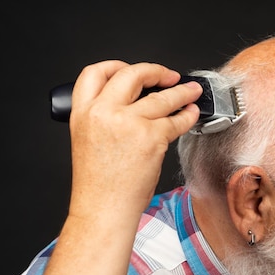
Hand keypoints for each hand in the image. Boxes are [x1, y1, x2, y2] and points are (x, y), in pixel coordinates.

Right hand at [67, 60, 202, 222]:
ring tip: (192, 92)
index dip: (117, 65)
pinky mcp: (151, 136)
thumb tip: (136, 104)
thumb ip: (104, 118)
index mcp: (82, 113)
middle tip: (169, 76)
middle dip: (155, 71)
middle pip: (132, 74)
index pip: (95, 72)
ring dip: (182, 91)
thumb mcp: (88, 141)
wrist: (103, 209)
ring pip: (162, 96)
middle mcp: (103, 112)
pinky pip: (176, 119)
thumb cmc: (99, 185)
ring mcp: (128, 122)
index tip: (132, 68)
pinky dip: (188, 115)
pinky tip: (191, 114)